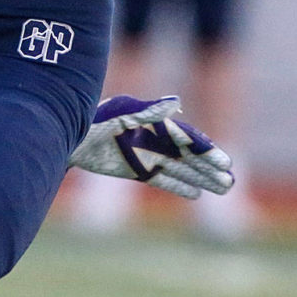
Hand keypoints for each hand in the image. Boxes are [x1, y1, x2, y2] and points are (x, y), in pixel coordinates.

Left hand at [69, 95, 233, 198]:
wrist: (65, 139)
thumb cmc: (92, 122)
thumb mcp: (120, 115)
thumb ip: (149, 112)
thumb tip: (177, 102)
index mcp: (150, 123)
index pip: (184, 137)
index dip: (204, 149)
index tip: (225, 161)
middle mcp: (151, 139)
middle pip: (187, 155)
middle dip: (208, 166)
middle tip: (231, 179)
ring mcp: (144, 155)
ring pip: (179, 169)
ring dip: (200, 177)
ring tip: (224, 187)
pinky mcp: (134, 170)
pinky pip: (162, 180)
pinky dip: (178, 186)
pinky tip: (196, 194)